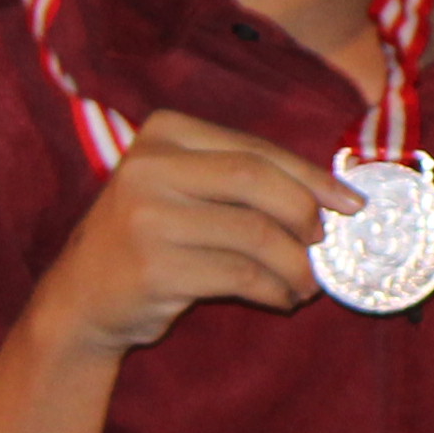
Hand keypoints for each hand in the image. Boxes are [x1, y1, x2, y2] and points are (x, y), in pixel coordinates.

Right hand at [31, 109, 341, 357]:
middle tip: (322, 244)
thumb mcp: (183, 189)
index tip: (352, 202)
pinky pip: (240, 276)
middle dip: (305, 215)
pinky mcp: (154, 268)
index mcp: (163, 133)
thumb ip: (241, 180)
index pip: (255, 150)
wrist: (81, 298)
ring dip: (295, 265)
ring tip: (306, 284)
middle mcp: (149, 167)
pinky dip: (274, 290)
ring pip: (255, 235)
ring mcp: (147, 217)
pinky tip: (281, 299)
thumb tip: (332, 194)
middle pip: (257, 182)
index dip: (312, 177)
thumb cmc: (151, 238)